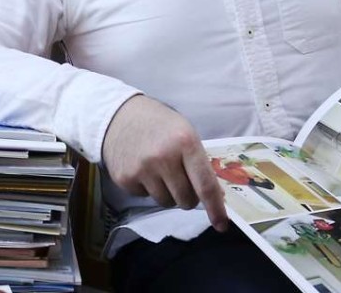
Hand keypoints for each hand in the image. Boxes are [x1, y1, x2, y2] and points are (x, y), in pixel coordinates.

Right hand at [101, 95, 227, 231]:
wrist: (119, 115)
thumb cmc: (160, 125)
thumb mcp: (185, 133)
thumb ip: (198, 162)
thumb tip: (216, 196)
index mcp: (185, 143)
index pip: (205, 185)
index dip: (215, 208)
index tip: (221, 225)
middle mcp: (164, 157)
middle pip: (186, 200)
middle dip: (187, 196)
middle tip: (180, 180)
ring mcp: (142, 169)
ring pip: (165, 202)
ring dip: (166, 193)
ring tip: (158, 171)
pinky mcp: (125, 179)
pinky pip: (145, 197)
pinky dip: (147, 188)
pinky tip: (141, 169)